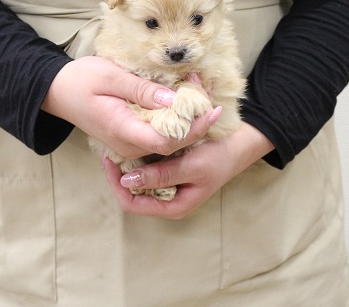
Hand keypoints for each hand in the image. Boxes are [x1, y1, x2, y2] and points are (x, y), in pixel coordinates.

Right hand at [41, 56, 217, 159]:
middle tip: (210, 96)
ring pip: (167, 140)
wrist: (58, 92)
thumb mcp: (111, 77)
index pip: (167, 140)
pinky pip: (158, 134)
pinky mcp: (130, 136)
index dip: (193, 128)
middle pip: (172, 144)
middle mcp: (128, 144)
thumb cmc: (81, 80)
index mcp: (123, 130)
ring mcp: (129, 143)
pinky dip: (174, 119)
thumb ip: (142, 90)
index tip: (210, 109)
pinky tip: (183, 100)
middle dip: (196, 122)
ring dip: (187, 120)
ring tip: (200, 92)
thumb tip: (174, 100)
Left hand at [102, 122, 273, 218]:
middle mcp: (167, 199)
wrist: (238, 144)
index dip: (116, 184)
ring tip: (118, 144)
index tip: (109, 161)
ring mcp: (168, 186)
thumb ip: (161, 175)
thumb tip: (126, 181)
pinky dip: (138, 157)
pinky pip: (147, 169)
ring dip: (128, 164)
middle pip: (132, 193)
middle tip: (110, 150)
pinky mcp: (170, 172)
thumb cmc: (218, 158)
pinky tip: (134, 142)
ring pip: (138, 180)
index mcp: (172, 206)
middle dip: (119, 174)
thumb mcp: (191, 167)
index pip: (132, 204)